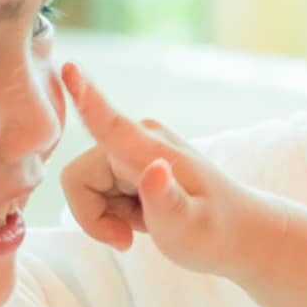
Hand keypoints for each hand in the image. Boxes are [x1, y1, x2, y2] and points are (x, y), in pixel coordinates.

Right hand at [60, 61, 266, 275]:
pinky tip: (145, 218)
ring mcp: (132, 149)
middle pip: (79, 178)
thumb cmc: (216, 233)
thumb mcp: (190, 227)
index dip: (84, 97)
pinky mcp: (129, 161)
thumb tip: (154, 169)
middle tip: (130, 239)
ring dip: (108, 217)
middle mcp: (138, 140)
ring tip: (146, 225)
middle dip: (95, 216)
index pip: (111, 124)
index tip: (69, 66)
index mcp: (151, 149)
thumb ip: (167, 200)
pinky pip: (97, 191)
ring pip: (86, 188)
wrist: (238, 234)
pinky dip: (115, 214)